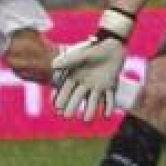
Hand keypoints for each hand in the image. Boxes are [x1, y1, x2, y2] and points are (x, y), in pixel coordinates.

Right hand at [51, 7, 133, 121]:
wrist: (112, 44)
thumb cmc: (95, 48)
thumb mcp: (82, 54)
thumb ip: (69, 61)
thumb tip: (53, 66)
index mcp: (75, 77)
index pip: (65, 90)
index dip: (61, 99)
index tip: (57, 108)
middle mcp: (85, 84)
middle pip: (76, 98)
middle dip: (71, 107)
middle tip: (67, 116)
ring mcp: (98, 86)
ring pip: (93, 101)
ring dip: (90, 111)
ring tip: (86, 121)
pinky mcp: (110, 85)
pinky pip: (109, 98)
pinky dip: (109, 106)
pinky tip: (107, 115)